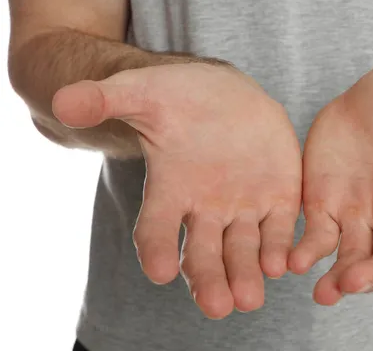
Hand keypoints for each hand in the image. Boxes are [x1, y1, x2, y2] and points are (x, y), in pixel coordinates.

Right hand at [53, 62, 301, 317]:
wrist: (223, 97)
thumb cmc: (174, 99)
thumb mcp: (138, 93)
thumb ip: (103, 100)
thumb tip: (61, 102)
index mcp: (169, 192)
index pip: (155, 229)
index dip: (156, 249)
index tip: (159, 271)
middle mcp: (204, 210)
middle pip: (204, 254)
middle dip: (209, 279)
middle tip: (217, 307)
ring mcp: (243, 207)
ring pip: (244, 249)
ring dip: (247, 274)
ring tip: (249, 298)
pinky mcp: (278, 198)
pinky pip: (280, 227)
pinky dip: (281, 246)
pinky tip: (283, 263)